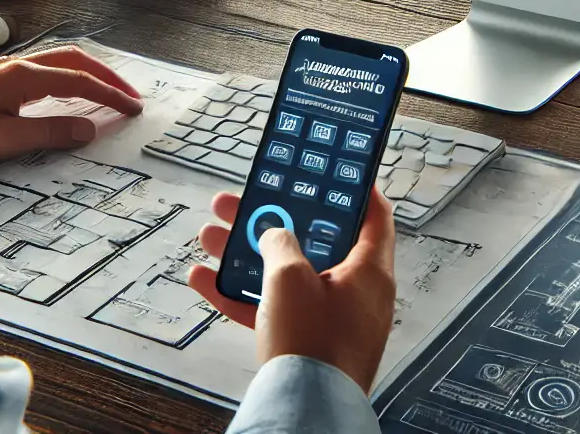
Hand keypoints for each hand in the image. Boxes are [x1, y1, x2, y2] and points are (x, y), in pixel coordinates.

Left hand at [0, 45, 141, 165]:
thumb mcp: (3, 140)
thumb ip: (49, 132)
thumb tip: (89, 129)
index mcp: (24, 77)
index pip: (80, 82)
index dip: (110, 95)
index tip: (132, 108)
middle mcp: (17, 65)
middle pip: (74, 60)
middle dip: (106, 75)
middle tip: (129, 95)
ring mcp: (5, 68)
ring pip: (58, 60)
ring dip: (87, 72)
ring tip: (106, 89)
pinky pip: (43, 67)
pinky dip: (67, 74)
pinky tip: (65, 90)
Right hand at [187, 187, 396, 392]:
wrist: (305, 412)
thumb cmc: (314, 346)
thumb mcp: (290, 277)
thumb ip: (280, 244)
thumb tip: (273, 235)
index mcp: (369, 271)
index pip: (374, 216)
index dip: (356, 188)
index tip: (338, 170)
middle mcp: (354, 294)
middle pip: (315, 242)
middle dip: (274, 221)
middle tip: (247, 201)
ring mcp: (330, 321)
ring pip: (286, 275)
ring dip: (246, 254)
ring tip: (212, 235)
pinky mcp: (306, 345)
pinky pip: (272, 310)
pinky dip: (242, 295)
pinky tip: (205, 280)